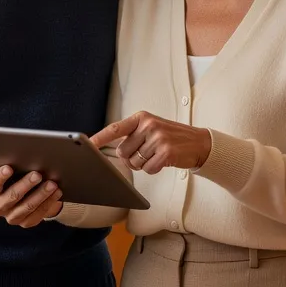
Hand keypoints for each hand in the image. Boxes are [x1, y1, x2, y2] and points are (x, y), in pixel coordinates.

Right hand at [0, 165, 62, 227]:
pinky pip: (38, 213)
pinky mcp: (25, 223)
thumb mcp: (12, 173)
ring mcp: (11, 217)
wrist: (26, 196)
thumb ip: (14, 168)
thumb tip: (25, 157)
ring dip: (41, 194)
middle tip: (37, 175)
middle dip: (26, 184)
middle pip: (12, 196)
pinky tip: (56, 193)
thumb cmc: (16, 179)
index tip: (9, 168)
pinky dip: (48, 202)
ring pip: (27, 206)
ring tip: (52, 184)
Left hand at [94, 111, 210, 174]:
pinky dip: (154, 169)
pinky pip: (148, 169)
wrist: (199, 143)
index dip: (99, 138)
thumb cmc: (171, 137)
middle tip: (146, 153)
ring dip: (143, 164)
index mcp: (141, 117)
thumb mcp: (151, 128)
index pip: (115, 128)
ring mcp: (158, 138)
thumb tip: (113, 149)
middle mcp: (148, 125)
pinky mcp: (166, 152)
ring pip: (134, 162)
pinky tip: (163, 161)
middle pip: (123, 152)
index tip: (86, 145)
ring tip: (156, 155)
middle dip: (131, 158)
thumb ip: (132, 135)